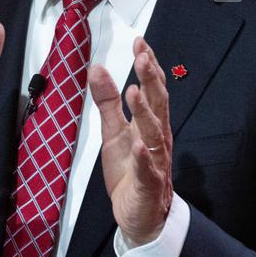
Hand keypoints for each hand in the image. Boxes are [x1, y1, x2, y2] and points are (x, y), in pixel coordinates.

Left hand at [89, 36, 172, 245]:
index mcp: (150, 122)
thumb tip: (97, 68)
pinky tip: (138, 144)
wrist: (142, 213)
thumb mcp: (113, 131)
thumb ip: (107, 101)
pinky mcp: (148, 183)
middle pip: (158, 102)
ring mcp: (155, 159)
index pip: (152, 87)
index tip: (140, 42)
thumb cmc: (130, 170)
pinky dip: (143, 156)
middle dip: (151, 78)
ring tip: (133, 91)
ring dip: (144, 111)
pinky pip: (146, 168)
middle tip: (142, 56)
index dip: (148, 64)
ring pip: (153, 131)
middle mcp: (157, 136)